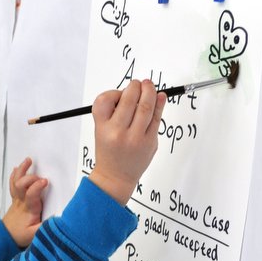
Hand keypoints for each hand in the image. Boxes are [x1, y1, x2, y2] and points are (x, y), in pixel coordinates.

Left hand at [2, 157, 47, 247]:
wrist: (5, 237)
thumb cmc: (21, 235)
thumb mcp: (35, 235)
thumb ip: (46, 227)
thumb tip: (57, 219)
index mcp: (29, 209)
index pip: (31, 193)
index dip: (37, 185)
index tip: (45, 181)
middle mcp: (21, 201)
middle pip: (21, 184)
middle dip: (30, 177)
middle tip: (41, 177)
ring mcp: (17, 199)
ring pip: (16, 182)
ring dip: (22, 170)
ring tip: (28, 160)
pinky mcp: (15, 199)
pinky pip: (13, 184)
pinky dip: (14, 175)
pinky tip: (17, 169)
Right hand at [89, 80, 165, 205]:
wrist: (116, 176)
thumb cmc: (109, 152)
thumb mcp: (100, 130)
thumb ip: (112, 111)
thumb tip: (132, 91)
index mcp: (103, 128)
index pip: (106, 100)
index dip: (115, 92)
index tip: (121, 91)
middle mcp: (118, 133)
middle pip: (129, 100)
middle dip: (136, 87)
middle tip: (138, 84)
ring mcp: (135, 138)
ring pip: (146, 107)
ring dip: (149, 92)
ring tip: (149, 86)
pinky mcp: (150, 142)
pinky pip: (156, 118)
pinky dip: (160, 104)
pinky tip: (161, 97)